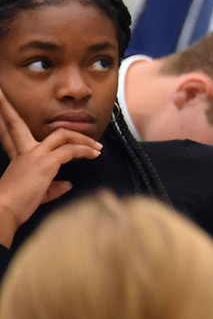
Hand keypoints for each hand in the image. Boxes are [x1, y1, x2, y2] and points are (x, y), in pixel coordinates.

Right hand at [0, 84, 101, 246]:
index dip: (3, 117)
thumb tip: (66, 184)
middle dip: (5, 106)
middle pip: (16, 123)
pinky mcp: (46, 162)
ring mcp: (34, 155)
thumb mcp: (37, 193)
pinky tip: (94, 154)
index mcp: (18, 156)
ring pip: (62, 135)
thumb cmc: (17, 206)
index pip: (9, 132)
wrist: (5, 212)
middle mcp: (24, 151)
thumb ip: (52, 186)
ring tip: (97, 147)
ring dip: (82, 139)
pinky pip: (71, 151)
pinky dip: (85, 151)